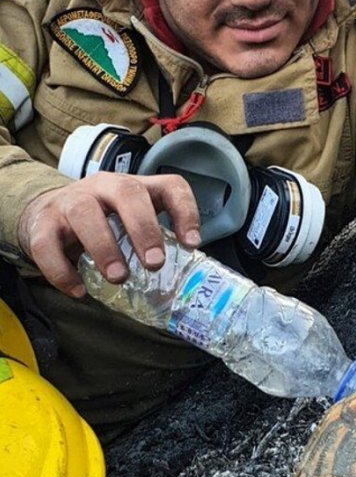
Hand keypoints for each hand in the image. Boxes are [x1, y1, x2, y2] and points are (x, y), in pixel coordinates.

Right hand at [18, 172, 200, 298]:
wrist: (45, 215)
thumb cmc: (100, 222)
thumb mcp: (128, 222)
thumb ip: (151, 240)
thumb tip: (182, 280)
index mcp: (134, 187)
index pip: (169, 186)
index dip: (185, 211)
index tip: (191, 244)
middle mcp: (104, 187)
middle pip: (128, 193)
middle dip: (144, 229)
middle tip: (155, 264)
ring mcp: (70, 201)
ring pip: (85, 213)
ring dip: (105, 247)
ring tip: (119, 278)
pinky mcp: (42, 223)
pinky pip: (48, 245)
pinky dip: (62, 271)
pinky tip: (79, 290)